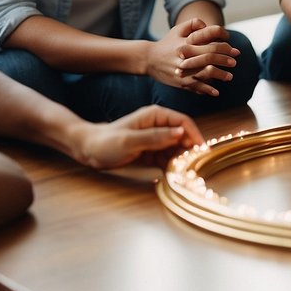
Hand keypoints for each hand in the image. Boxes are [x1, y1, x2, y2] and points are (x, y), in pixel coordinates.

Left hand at [72, 105, 203, 169]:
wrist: (88, 150)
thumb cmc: (106, 142)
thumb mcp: (130, 140)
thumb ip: (155, 137)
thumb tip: (180, 133)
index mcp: (156, 116)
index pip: (183, 122)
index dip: (195, 136)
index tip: (202, 152)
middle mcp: (159, 125)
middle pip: (183, 137)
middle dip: (189, 151)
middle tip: (192, 167)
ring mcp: (156, 139)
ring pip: (177, 149)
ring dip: (181, 160)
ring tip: (182, 173)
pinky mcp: (152, 151)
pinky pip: (167, 158)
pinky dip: (171, 166)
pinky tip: (172, 175)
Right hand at [147, 18, 239, 95]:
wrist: (148, 59)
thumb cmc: (166, 43)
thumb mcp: (177, 29)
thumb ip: (193, 24)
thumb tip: (208, 25)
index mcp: (187, 42)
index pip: (210, 41)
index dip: (224, 44)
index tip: (233, 48)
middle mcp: (185, 56)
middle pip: (210, 56)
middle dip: (225, 59)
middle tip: (235, 61)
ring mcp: (183, 70)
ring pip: (206, 73)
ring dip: (220, 75)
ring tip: (230, 76)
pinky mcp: (180, 82)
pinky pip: (196, 87)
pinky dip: (207, 90)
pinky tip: (216, 91)